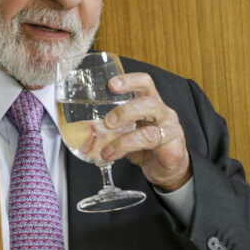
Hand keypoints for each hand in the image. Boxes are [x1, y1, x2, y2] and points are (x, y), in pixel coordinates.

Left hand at [99, 72, 191, 191]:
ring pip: (150, 130)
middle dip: (126, 110)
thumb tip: (78, 129)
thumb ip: (105, 129)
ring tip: (107, 150)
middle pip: (149, 102)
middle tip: (107, 122)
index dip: (129, 81)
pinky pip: (151, 146)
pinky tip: (113, 155)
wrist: (167, 168)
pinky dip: (128, 150)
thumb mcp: (123, 133)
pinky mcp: (172, 148)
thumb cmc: (145, 145)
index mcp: (149, 103)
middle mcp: (162, 112)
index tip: (110, 84)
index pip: (144, 83)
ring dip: (125, 139)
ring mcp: (169, 130)